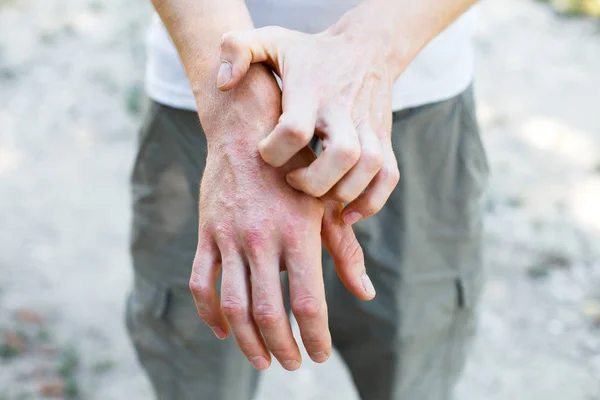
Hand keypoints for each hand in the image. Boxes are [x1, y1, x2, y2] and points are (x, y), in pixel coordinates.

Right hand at [190, 69, 374, 370]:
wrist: (247, 129)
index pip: (307, 303)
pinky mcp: (207, 232)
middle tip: (294, 363)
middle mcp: (262, 238)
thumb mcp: (326, 203)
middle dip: (284, 348)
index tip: (320, 354)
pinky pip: (202, 284)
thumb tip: (365, 292)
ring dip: (249, 342)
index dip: (315, 337)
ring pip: (234, 306)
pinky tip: (225, 331)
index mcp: (298, 232)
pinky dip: (211, 314)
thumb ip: (345, 250)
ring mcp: (229, 236)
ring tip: (263, 360)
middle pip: (269, 314)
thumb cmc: (297, 168)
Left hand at [215, 25, 400, 224]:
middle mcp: (344, 109)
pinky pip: (388, 177)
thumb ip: (236, 49)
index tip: (266, 151)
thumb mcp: (270, 39)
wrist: (366, 46)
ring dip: (342, 193)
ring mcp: (369, 125)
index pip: (296, 128)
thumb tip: (223, 84)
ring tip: (318, 196)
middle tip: (292, 180)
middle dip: (313, 181)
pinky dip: (372, 201)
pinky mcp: (384, 138)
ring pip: (369, 168)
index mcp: (311, 90)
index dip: (276, 149)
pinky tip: (348, 213)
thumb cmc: (308, 51)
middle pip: (342, 155)